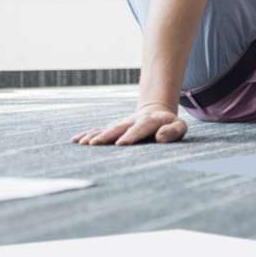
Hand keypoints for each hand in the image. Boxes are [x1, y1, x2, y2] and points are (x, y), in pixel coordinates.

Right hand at [71, 102, 185, 145]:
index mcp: (151, 120)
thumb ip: (173, 131)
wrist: (156, 113)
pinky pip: (99, 130)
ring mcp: (121, 124)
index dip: (132, 135)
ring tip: (84, 143)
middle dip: (107, 135)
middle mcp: (133, 121)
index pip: (141, 127)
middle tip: (95, 143)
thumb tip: (159, 137)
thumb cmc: (170, 126)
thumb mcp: (179, 126)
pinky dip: (87, 134)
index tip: (121, 143)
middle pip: (119, 127)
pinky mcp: (113, 128)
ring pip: (107, 129)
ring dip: (95, 135)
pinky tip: (76, 140)